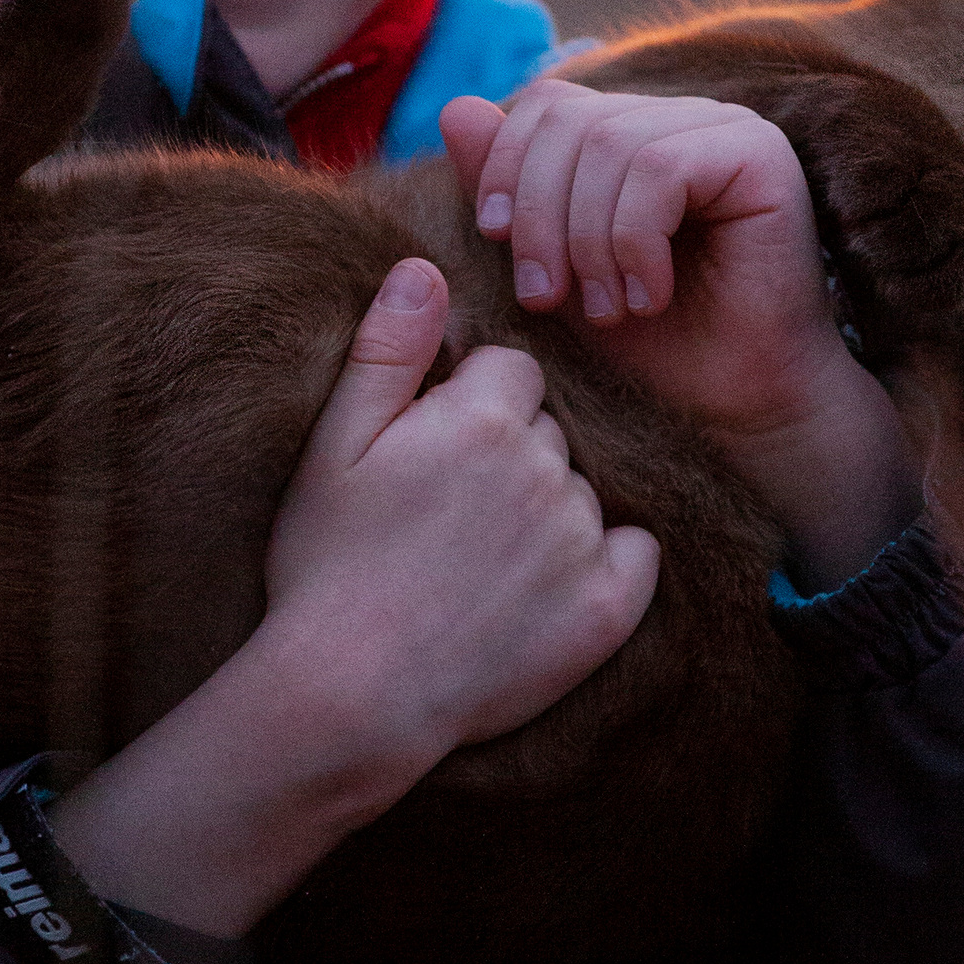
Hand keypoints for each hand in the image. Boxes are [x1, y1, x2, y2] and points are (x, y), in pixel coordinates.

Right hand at [49, 257, 657, 938]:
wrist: (348, 695)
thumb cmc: (326, 566)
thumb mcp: (334, 446)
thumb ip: (388, 350)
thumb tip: (423, 268)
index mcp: (483, 417)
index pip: (514, 370)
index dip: (472, 406)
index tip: (433, 456)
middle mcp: (546, 469)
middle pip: (550, 428)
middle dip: (512, 454)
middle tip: (449, 518)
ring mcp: (582, 541)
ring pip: (584, 491)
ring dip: (550, 512)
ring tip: (481, 566)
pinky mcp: (608, 610)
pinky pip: (637, 553)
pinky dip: (607, 564)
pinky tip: (546, 589)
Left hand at [440, 84, 920, 585]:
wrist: (735, 408)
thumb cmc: (651, 347)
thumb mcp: (556, 266)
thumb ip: (511, 190)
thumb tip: (453, 107)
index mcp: (633, 130)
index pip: (549, 104)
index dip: (506, 166)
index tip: (494, 241)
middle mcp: (681, 117)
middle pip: (573, 120)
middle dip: (540, 214)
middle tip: (547, 297)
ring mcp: (725, 127)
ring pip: (612, 145)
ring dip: (590, 240)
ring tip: (607, 310)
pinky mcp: (760, 155)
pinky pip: (662, 168)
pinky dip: (635, 242)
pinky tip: (648, 297)